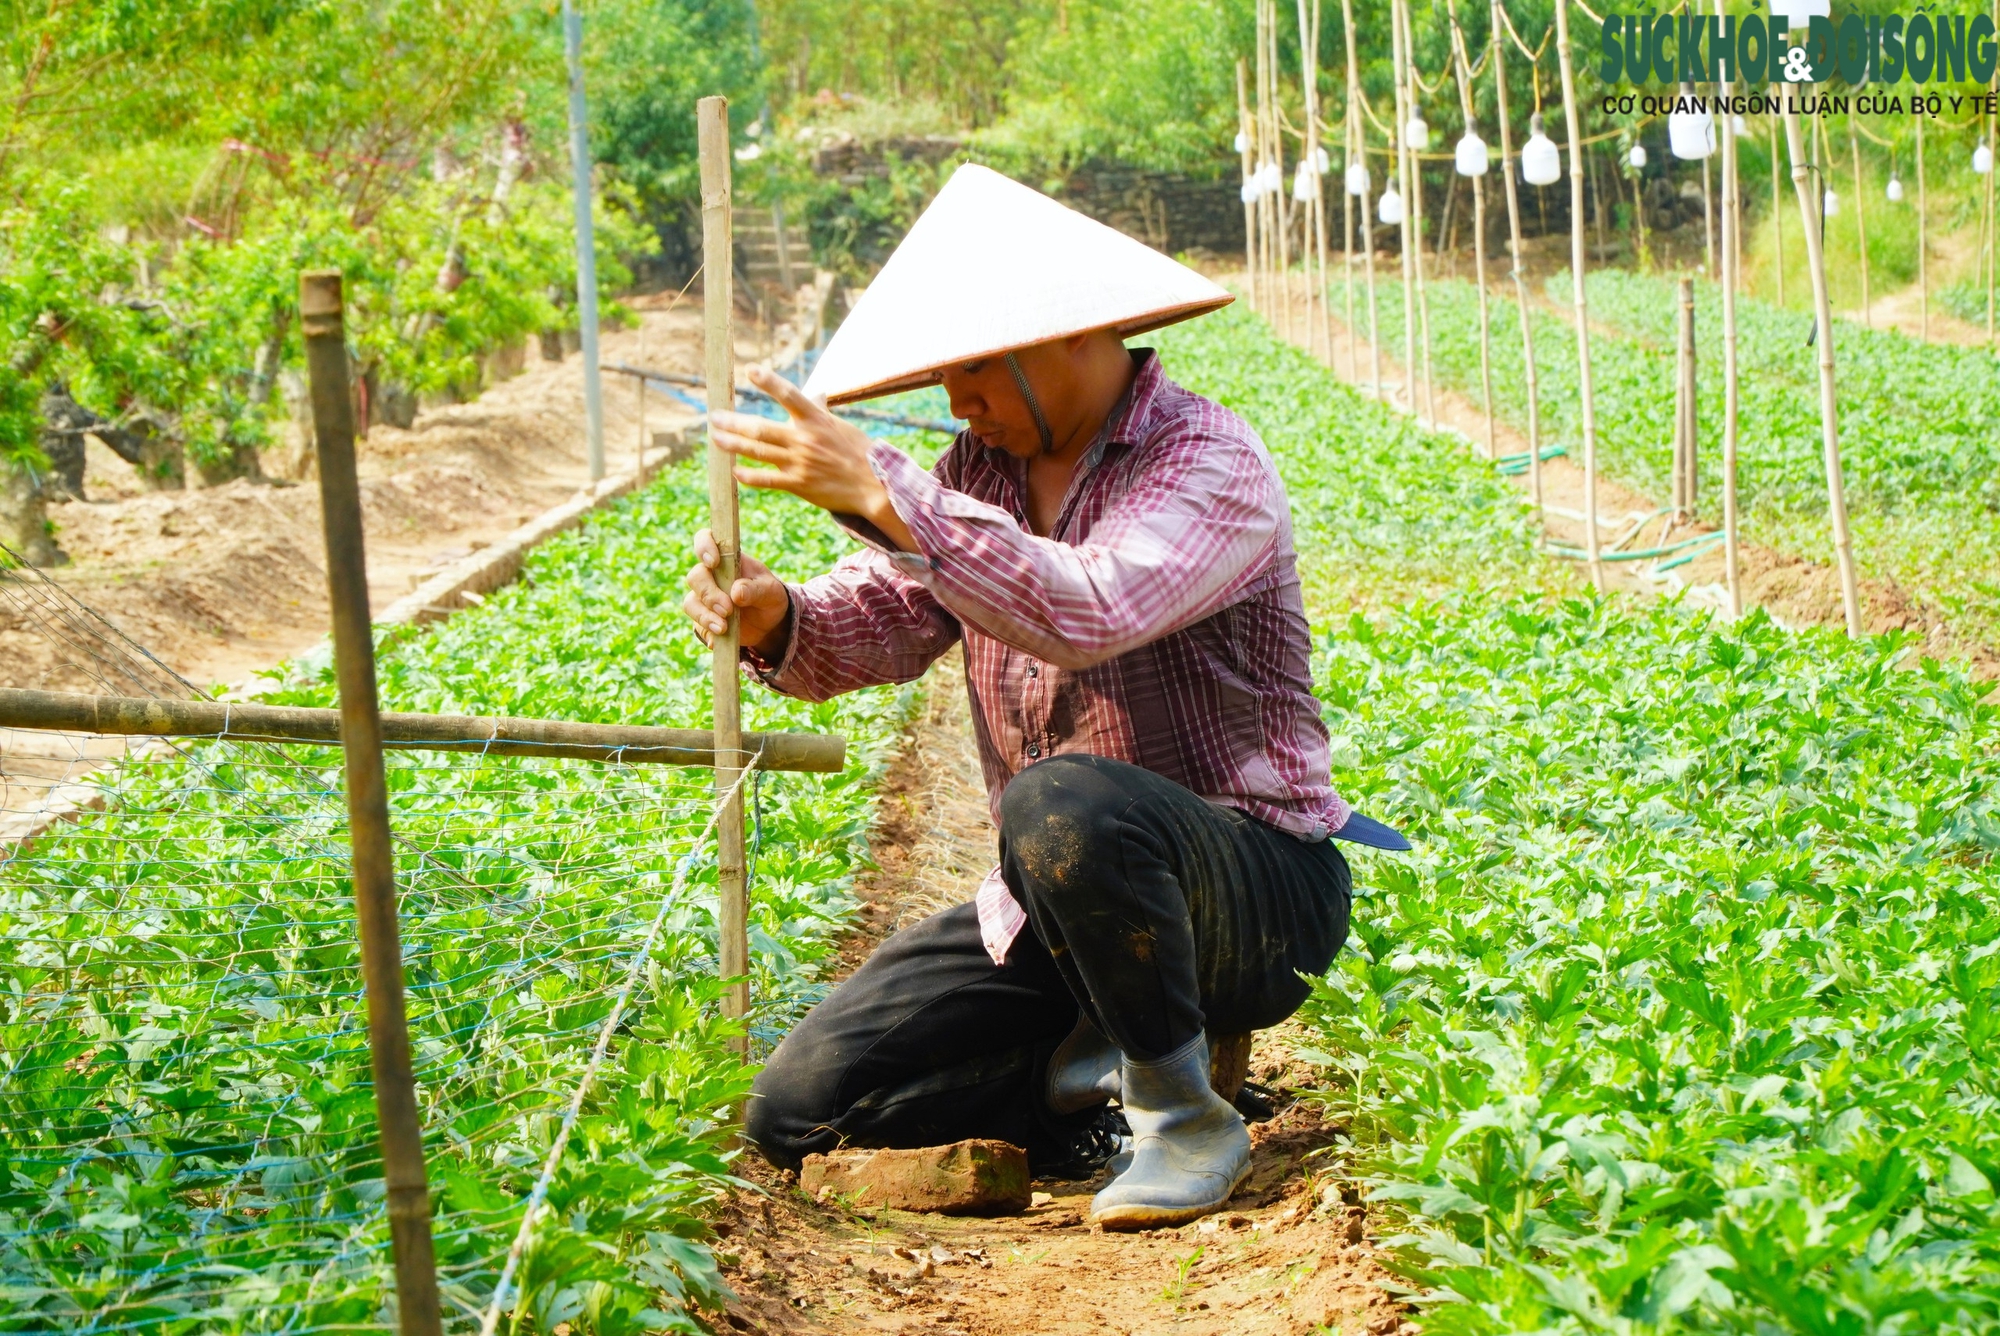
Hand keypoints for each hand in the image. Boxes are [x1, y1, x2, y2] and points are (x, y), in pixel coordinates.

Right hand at [682, 528, 791, 658]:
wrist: (770, 625)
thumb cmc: (769, 597)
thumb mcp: (771, 591)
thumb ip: (755, 589)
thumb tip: (736, 593)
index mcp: (726, 558)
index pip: (705, 539)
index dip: (704, 546)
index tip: (713, 562)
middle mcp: (710, 576)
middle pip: (695, 577)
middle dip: (709, 594)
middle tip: (727, 609)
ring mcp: (704, 598)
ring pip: (690, 603)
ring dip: (705, 616)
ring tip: (723, 628)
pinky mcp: (703, 619)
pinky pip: (697, 625)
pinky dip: (707, 632)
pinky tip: (718, 639)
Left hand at [710, 367, 916, 550]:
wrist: (872, 486)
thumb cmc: (857, 452)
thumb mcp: (840, 425)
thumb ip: (820, 410)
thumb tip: (816, 392)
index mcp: (816, 420)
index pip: (790, 395)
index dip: (769, 381)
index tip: (750, 369)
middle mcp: (805, 439)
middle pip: (761, 428)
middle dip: (734, 422)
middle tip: (714, 416)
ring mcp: (800, 463)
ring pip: (758, 451)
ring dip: (733, 444)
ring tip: (716, 438)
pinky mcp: (799, 485)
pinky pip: (767, 480)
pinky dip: (749, 475)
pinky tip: (734, 471)